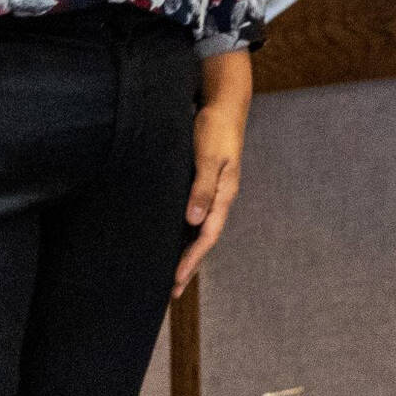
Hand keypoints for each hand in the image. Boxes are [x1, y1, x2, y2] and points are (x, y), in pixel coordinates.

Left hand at [175, 49, 250, 295]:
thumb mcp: (209, 156)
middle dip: (189, 265)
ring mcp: (212, 192)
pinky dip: (184, 233)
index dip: (191, 259)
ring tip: (171, 274)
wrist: (224, 104)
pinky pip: (194, 216)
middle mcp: (220, 198)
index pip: (207, 236)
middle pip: (204, 239)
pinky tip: (173, 239)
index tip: (175, 279)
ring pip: (199, 230)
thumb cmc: (215, 128)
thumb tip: (193, 221)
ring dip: (187, 252)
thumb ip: (202, 188)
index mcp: (225, 194)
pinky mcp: (203, 184)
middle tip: (171, 291)